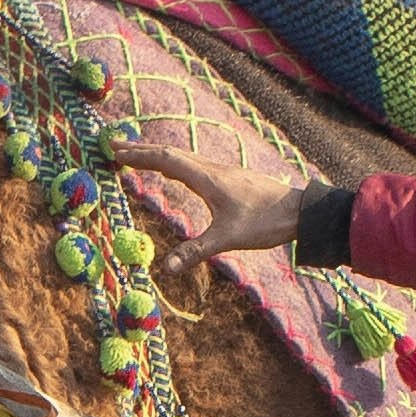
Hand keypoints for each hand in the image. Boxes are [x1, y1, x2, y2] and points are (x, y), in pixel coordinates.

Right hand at [132, 157, 330, 262]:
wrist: (301, 211)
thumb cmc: (266, 222)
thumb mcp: (228, 238)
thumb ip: (196, 251)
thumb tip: (166, 269)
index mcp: (207, 178)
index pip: (166, 160)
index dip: (139, 156)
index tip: (115, 151)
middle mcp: (212, 169)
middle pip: (171, 154)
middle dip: (141, 150)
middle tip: (114, 147)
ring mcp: (222, 172)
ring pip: (183, 158)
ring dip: (157, 156)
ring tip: (137, 157)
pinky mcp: (230, 179)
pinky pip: (194, 165)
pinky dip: (175, 164)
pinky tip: (175, 173)